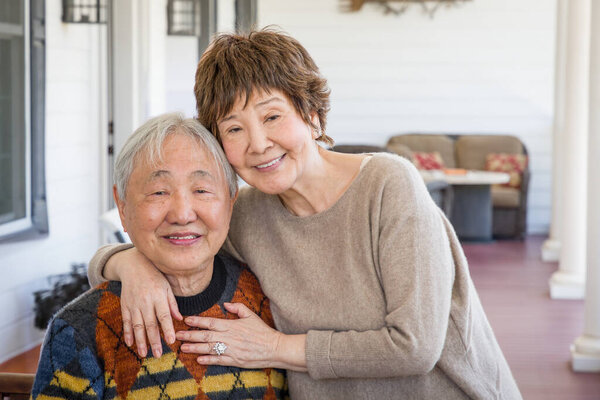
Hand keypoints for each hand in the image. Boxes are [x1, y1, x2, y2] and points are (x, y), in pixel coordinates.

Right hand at [107, 247, 182, 357]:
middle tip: (158, 354)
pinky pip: (126, 321)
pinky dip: (127, 333)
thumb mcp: (167, 287)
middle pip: (150, 324)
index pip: (164, 316)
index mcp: (158, 296)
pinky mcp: (125, 305)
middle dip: (154, 341)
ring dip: (140, 341)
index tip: (171, 341)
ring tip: (143, 354)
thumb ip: (172, 304)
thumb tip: (180, 319)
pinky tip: (130, 343)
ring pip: (137, 325)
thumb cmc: (155, 276)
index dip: (167, 329)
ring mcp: (133, 304)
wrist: (134, 265)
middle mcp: (145, 301)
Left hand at [176, 302, 306, 370]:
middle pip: (205, 336)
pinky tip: (199, 360)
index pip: (210, 322)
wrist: (273, 347)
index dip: (197, 321)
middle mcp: (229, 337)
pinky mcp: (235, 360)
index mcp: (231, 325)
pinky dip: (208, 360)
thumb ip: (237, 308)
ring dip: (195, 348)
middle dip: (190, 335)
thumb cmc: (262, 331)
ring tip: (183, 348)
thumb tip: (225, 304)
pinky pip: (218, 360)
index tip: (186, 320)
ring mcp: (231, 349)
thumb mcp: (251, 315)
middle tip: (178, 335)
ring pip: (209, 349)